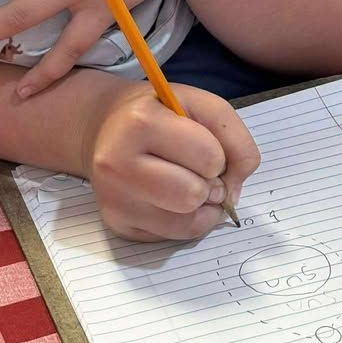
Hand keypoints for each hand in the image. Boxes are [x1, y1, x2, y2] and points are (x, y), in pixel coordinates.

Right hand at [84, 82, 259, 242]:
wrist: (107, 127)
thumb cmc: (161, 115)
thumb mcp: (201, 106)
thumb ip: (234, 140)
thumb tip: (232, 194)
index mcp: (140, 123)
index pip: (208, 157)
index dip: (218, 155)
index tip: (204, 147)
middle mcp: (117, 163)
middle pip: (193, 195)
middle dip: (209, 185)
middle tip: (198, 171)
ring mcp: (113, 198)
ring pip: (186, 223)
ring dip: (201, 207)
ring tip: (188, 184)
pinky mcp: (117, 224)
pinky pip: (173, 237)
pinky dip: (184, 221)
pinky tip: (172, 199)